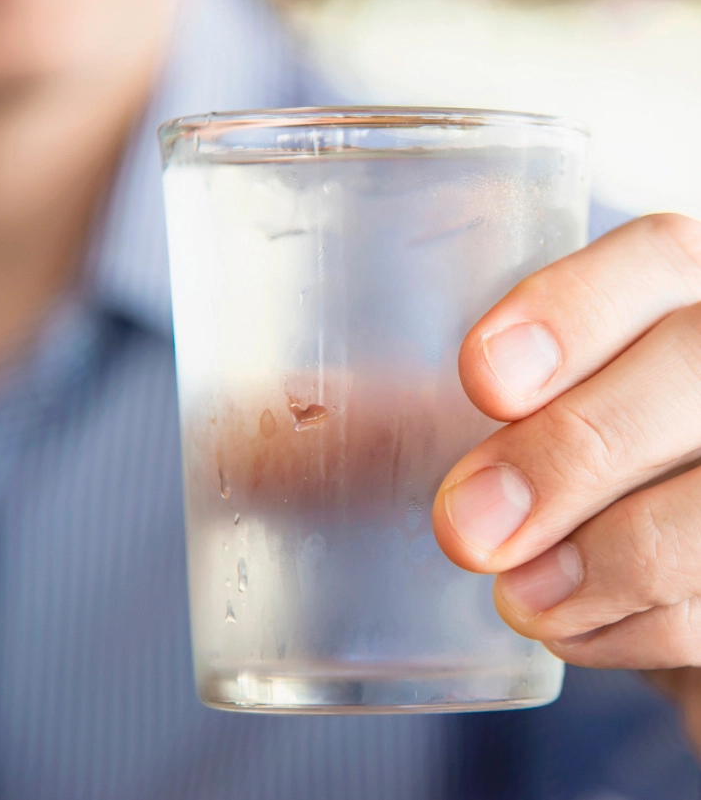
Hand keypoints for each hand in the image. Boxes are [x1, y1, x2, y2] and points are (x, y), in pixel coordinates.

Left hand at [432, 214, 700, 749]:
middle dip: (575, 452)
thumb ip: (384, 413)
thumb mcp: (483, 414)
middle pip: (695, 373)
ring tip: (519, 598)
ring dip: (612, 564)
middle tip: (468, 526)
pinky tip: (570, 626)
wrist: (652, 556)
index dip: (576, 306)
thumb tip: (235, 437)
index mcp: (663, 291)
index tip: (478, 376)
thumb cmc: (547, 454)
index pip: (655, 256)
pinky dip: (638, 632)